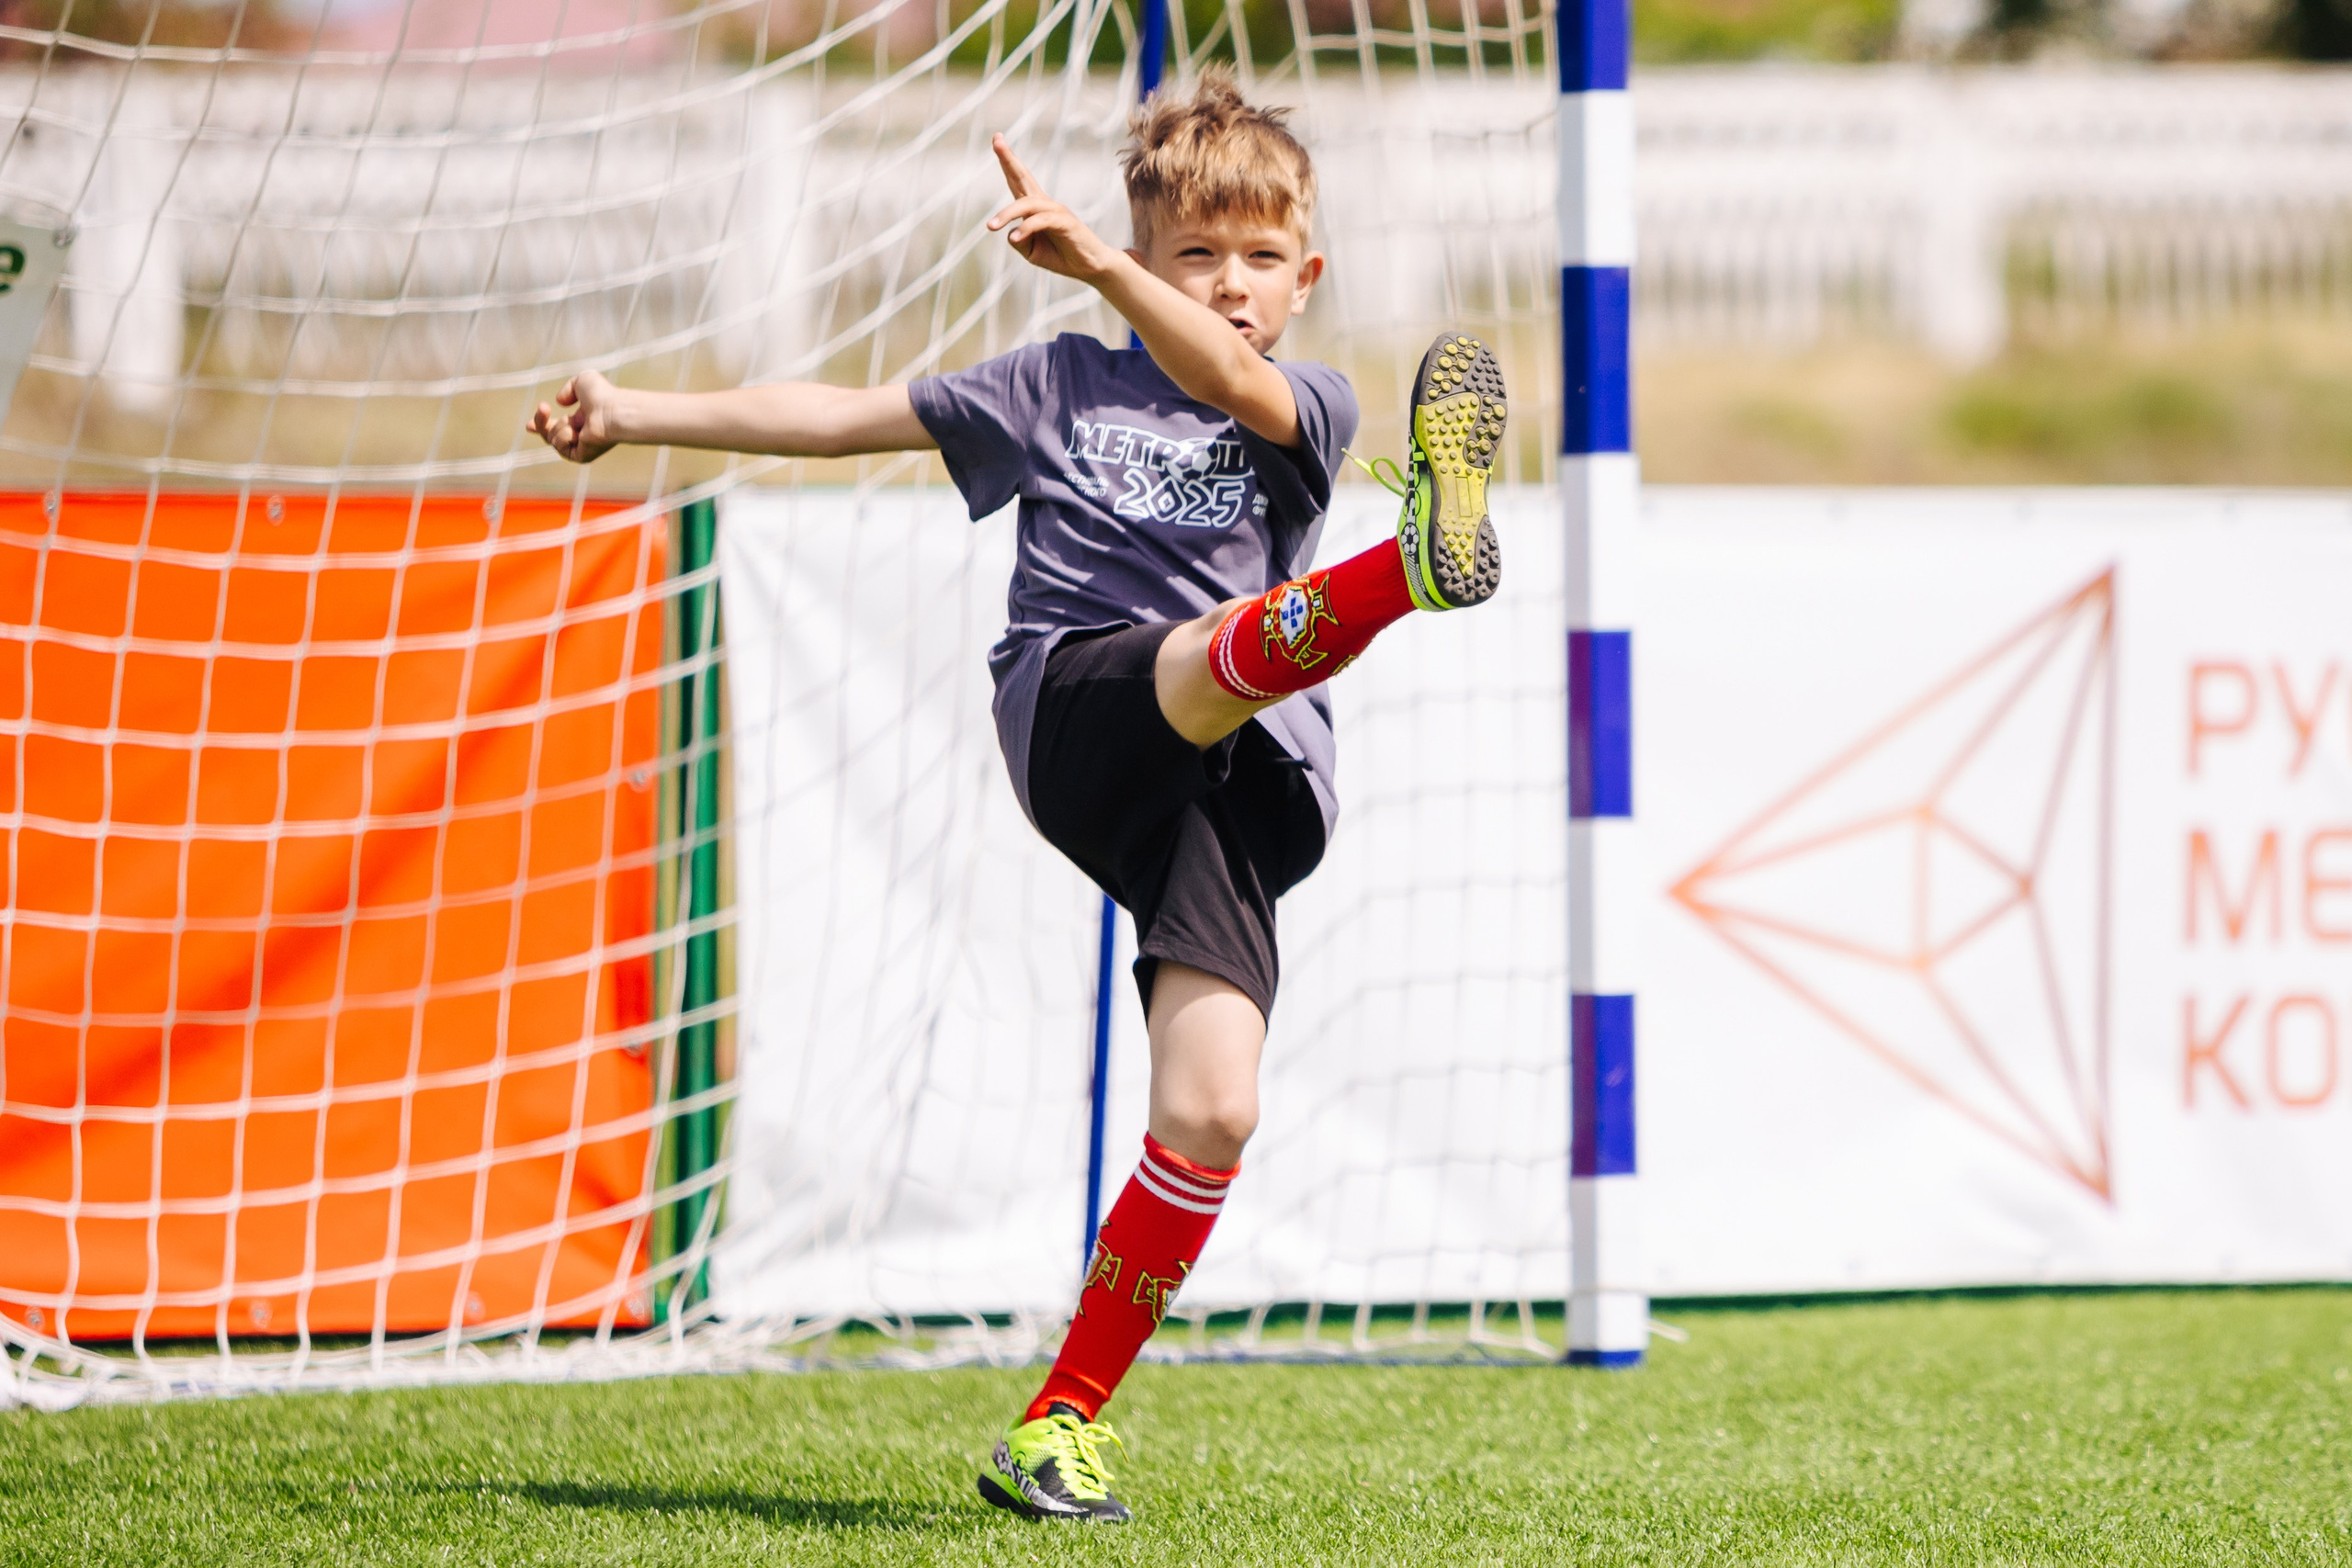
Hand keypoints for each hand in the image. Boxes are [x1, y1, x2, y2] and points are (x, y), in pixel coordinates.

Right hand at [528, 369, 621, 462]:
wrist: (612, 411)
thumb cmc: (602, 395)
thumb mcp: (582, 381)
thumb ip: (569, 388)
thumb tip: (560, 402)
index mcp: (581, 420)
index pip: (558, 425)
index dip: (541, 425)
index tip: (527, 426)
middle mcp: (581, 435)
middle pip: (549, 434)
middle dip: (540, 422)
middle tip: (544, 407)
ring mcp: (581, 447)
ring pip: (551, 438)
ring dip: (560, 426)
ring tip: (577, 422)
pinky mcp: (581, 457)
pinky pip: (559, 446)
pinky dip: (565, 436)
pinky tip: (577, 432)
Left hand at [985, 135, 1124, 282]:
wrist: (1089, 267)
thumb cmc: (1060, 256)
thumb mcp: (1031, 251)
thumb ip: (1017, 240)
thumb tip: (1010, 232)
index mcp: (1034, 207)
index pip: (1018, 180)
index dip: (1007, 161)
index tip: (997, 139)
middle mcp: (1044, 203)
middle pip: (1023, 177)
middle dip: (1009, 159)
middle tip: (997, 140)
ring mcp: (1056, 210)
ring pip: (1027, 204)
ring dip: (1007, 214)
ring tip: (990, 226)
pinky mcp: (1066, 222)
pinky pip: (1042, 220)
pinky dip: (1026, 227)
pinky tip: (1015, 236)